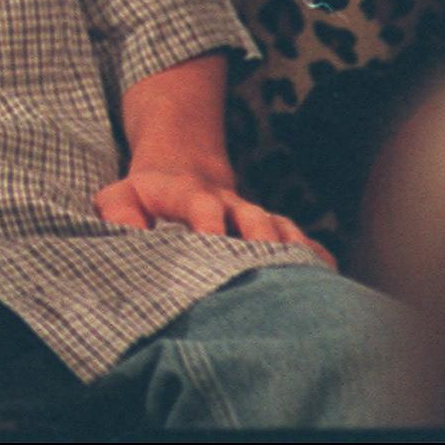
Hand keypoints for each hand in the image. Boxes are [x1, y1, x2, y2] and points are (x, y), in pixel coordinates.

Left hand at [93, 167, 336, 269]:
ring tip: (304, 280)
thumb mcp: (121, 195)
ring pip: (280, 228)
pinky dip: (313, 256)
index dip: (209, 222)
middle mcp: (228, 203)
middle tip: (267, 267)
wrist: (183, 164)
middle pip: (252, 217)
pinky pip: (298, 240)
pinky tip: (326, 278)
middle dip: (261, 240)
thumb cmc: (146, 195)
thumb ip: (118, 211)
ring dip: (292, 251)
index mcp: (189, 193)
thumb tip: (127, 236)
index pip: (201, 204)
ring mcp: (253, 216)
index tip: (212, 241)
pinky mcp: (271, 229)